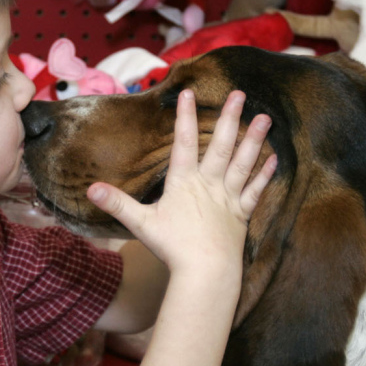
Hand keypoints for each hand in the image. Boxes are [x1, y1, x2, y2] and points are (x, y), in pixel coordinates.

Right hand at [86, 90, 275, 274]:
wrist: (206, 272)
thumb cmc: (173, 248)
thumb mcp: (140, 223)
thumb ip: (117, 203)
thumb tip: (91, 189)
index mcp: (184, 183)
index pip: (184, 142)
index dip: (185, 116)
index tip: (188, 92)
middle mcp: (209, 184)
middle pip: (221, 146)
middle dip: (230, 118)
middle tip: (239, 94)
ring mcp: (228, 198)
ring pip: (243, 163)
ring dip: (255, 140)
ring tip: (266, 118)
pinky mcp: (241, 215)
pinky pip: (255, 191)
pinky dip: (265, 175)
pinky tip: (274, 158)